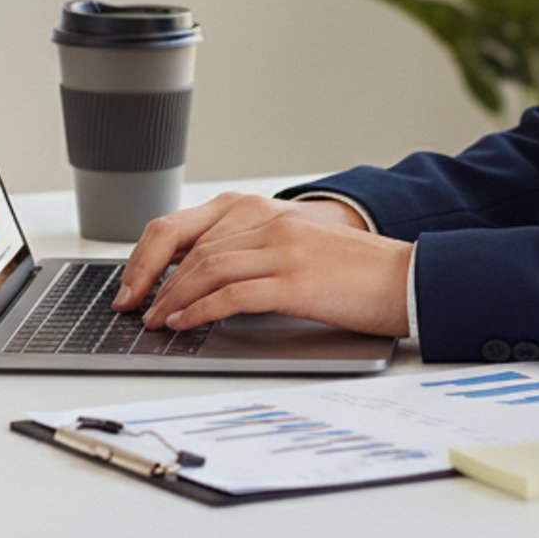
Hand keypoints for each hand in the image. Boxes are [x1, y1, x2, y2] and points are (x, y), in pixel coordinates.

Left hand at [113, 191, 408, 337]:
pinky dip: (200, 310)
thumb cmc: (356, 272)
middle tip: (131, 305)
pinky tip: (184, 324)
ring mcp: (283, 249)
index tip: (133, 281)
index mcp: (268, 213)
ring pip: (206, 267)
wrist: (407, 277)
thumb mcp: (299, 250)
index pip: (192, 226)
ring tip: (154, 320)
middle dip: (153, 277)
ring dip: (171, 297)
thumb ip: (257, 254)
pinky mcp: (296, 281)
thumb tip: (205, 283)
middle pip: (192, 245)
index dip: (153, 254)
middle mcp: (271, 222)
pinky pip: (233, 293)